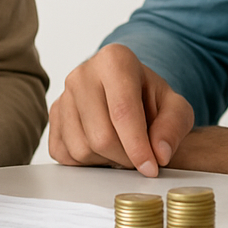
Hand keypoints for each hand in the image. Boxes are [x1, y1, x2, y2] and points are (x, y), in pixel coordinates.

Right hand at [48, 44, 193, 176]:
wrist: (126, 93)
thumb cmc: (149, 98)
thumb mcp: (175, 106)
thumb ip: (173, 126)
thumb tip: (159, 153)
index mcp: (114, 59)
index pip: (122, 111)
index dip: (138, 146)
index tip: (151, 168)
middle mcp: (82, 73)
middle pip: (101, 136)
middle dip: (125, 158)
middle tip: (141, 159)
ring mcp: (63, 94)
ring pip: (82, 149)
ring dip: (107, 161)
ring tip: (122, 148)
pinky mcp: (52, 116)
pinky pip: (65, 154)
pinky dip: (87, 162)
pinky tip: (103, 149)